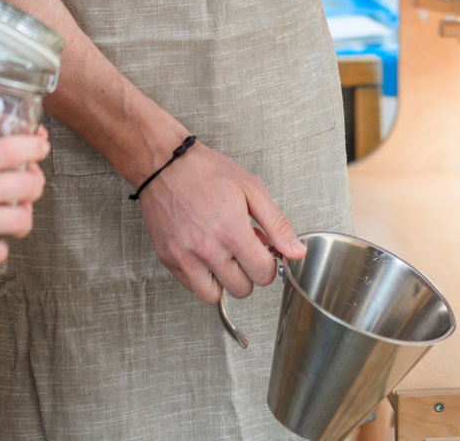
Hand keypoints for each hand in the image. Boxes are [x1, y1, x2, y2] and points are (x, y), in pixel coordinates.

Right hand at [138, 143, 302, 304]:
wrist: (164, 164)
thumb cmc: (205, 171)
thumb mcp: (251, 188)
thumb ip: (276, 223)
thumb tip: (295, 250)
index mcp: (232, 231)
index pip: (263, 274)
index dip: (268, 263)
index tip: (263, 252)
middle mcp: (207, 249)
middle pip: (242, 289)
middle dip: (248, 273)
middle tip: (242, 252)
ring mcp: (185, 257)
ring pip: (214, 296)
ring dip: (223, 281)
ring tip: (223, 257)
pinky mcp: (168, 258)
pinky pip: (191, 287)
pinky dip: (200, 277)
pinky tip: (204, 256)